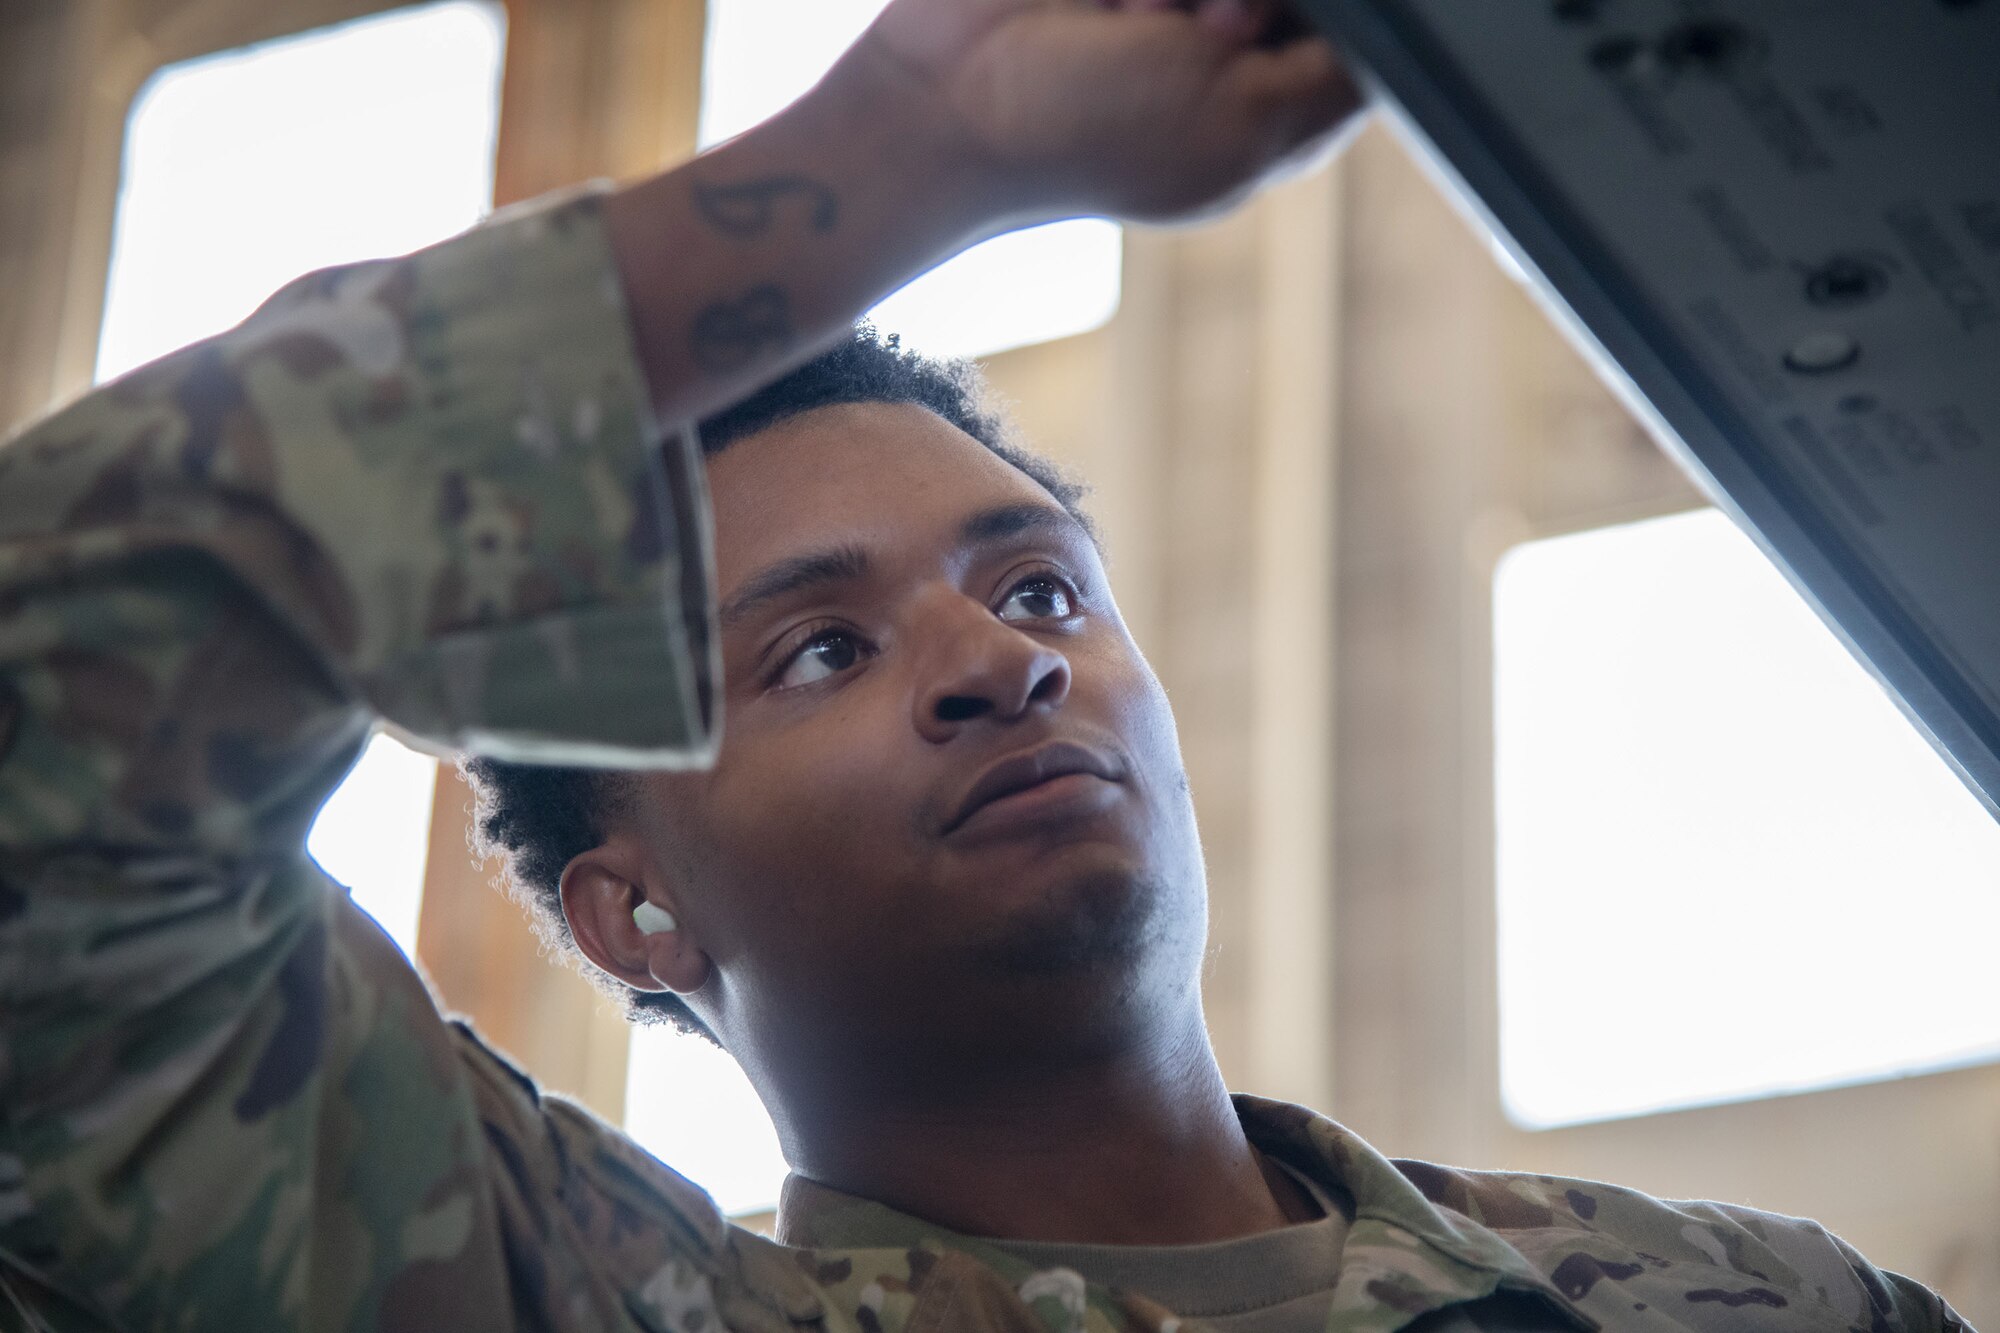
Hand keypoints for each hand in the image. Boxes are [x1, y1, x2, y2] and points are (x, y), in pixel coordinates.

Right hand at [853, 0, 1364, 226]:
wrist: (946, 100)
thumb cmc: (1084, 137)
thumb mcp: (1241, 127)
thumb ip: (1337, 77)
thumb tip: (1397, 34)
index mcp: (1279, 91)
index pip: (1367, 22)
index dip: (1345, 11)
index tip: (1254, 34)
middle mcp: (1234, 24)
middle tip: (1205, 29)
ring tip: (1134, 16)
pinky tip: (1102, 1)